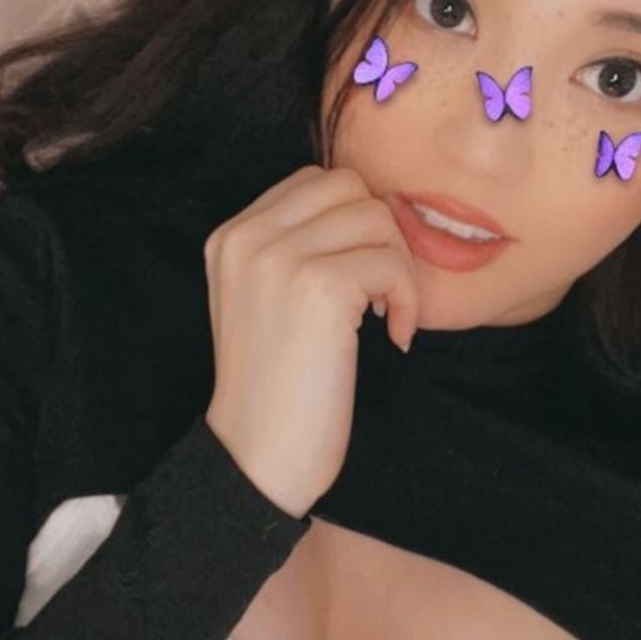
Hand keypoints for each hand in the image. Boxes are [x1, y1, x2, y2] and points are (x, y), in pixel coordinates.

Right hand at [203, 164, 419, 518]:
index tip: (360, 279)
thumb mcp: (264, 301)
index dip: (355, 223)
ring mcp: (280, 259)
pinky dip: (409, 301)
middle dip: (382, 236)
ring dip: (399, 268)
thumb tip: (370, 211)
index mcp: (231, 236)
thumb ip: (295, 249)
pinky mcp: (319, 288)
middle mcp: (247, 237)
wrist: (255, 458)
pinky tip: (394, 339)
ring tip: (388, 318)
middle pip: (350, 187)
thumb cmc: (275, 390)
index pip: (316, 181)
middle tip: (384, 295)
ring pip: (376, 218)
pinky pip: (391, 264)